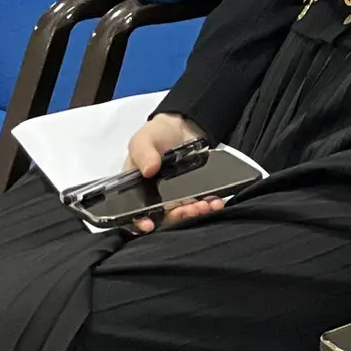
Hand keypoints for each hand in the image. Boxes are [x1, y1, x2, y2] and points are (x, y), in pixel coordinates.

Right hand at [123, 113, 210, 235]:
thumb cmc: (155, 135)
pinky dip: (208, 204)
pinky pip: (200, 202)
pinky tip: (215, 202)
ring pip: (183, 212)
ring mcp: (176, 196)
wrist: (183, 126)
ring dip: (193, 212)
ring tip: (204, 206)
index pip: (134, 212)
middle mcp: (155, 198)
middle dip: (176, 216)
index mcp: (137, 190)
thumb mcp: (142, 140)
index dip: (140, 222)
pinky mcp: (194, 191)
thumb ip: (142, 153)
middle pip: (163, 216)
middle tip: (188, 210)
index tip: (149, 225)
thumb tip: (148, 169)